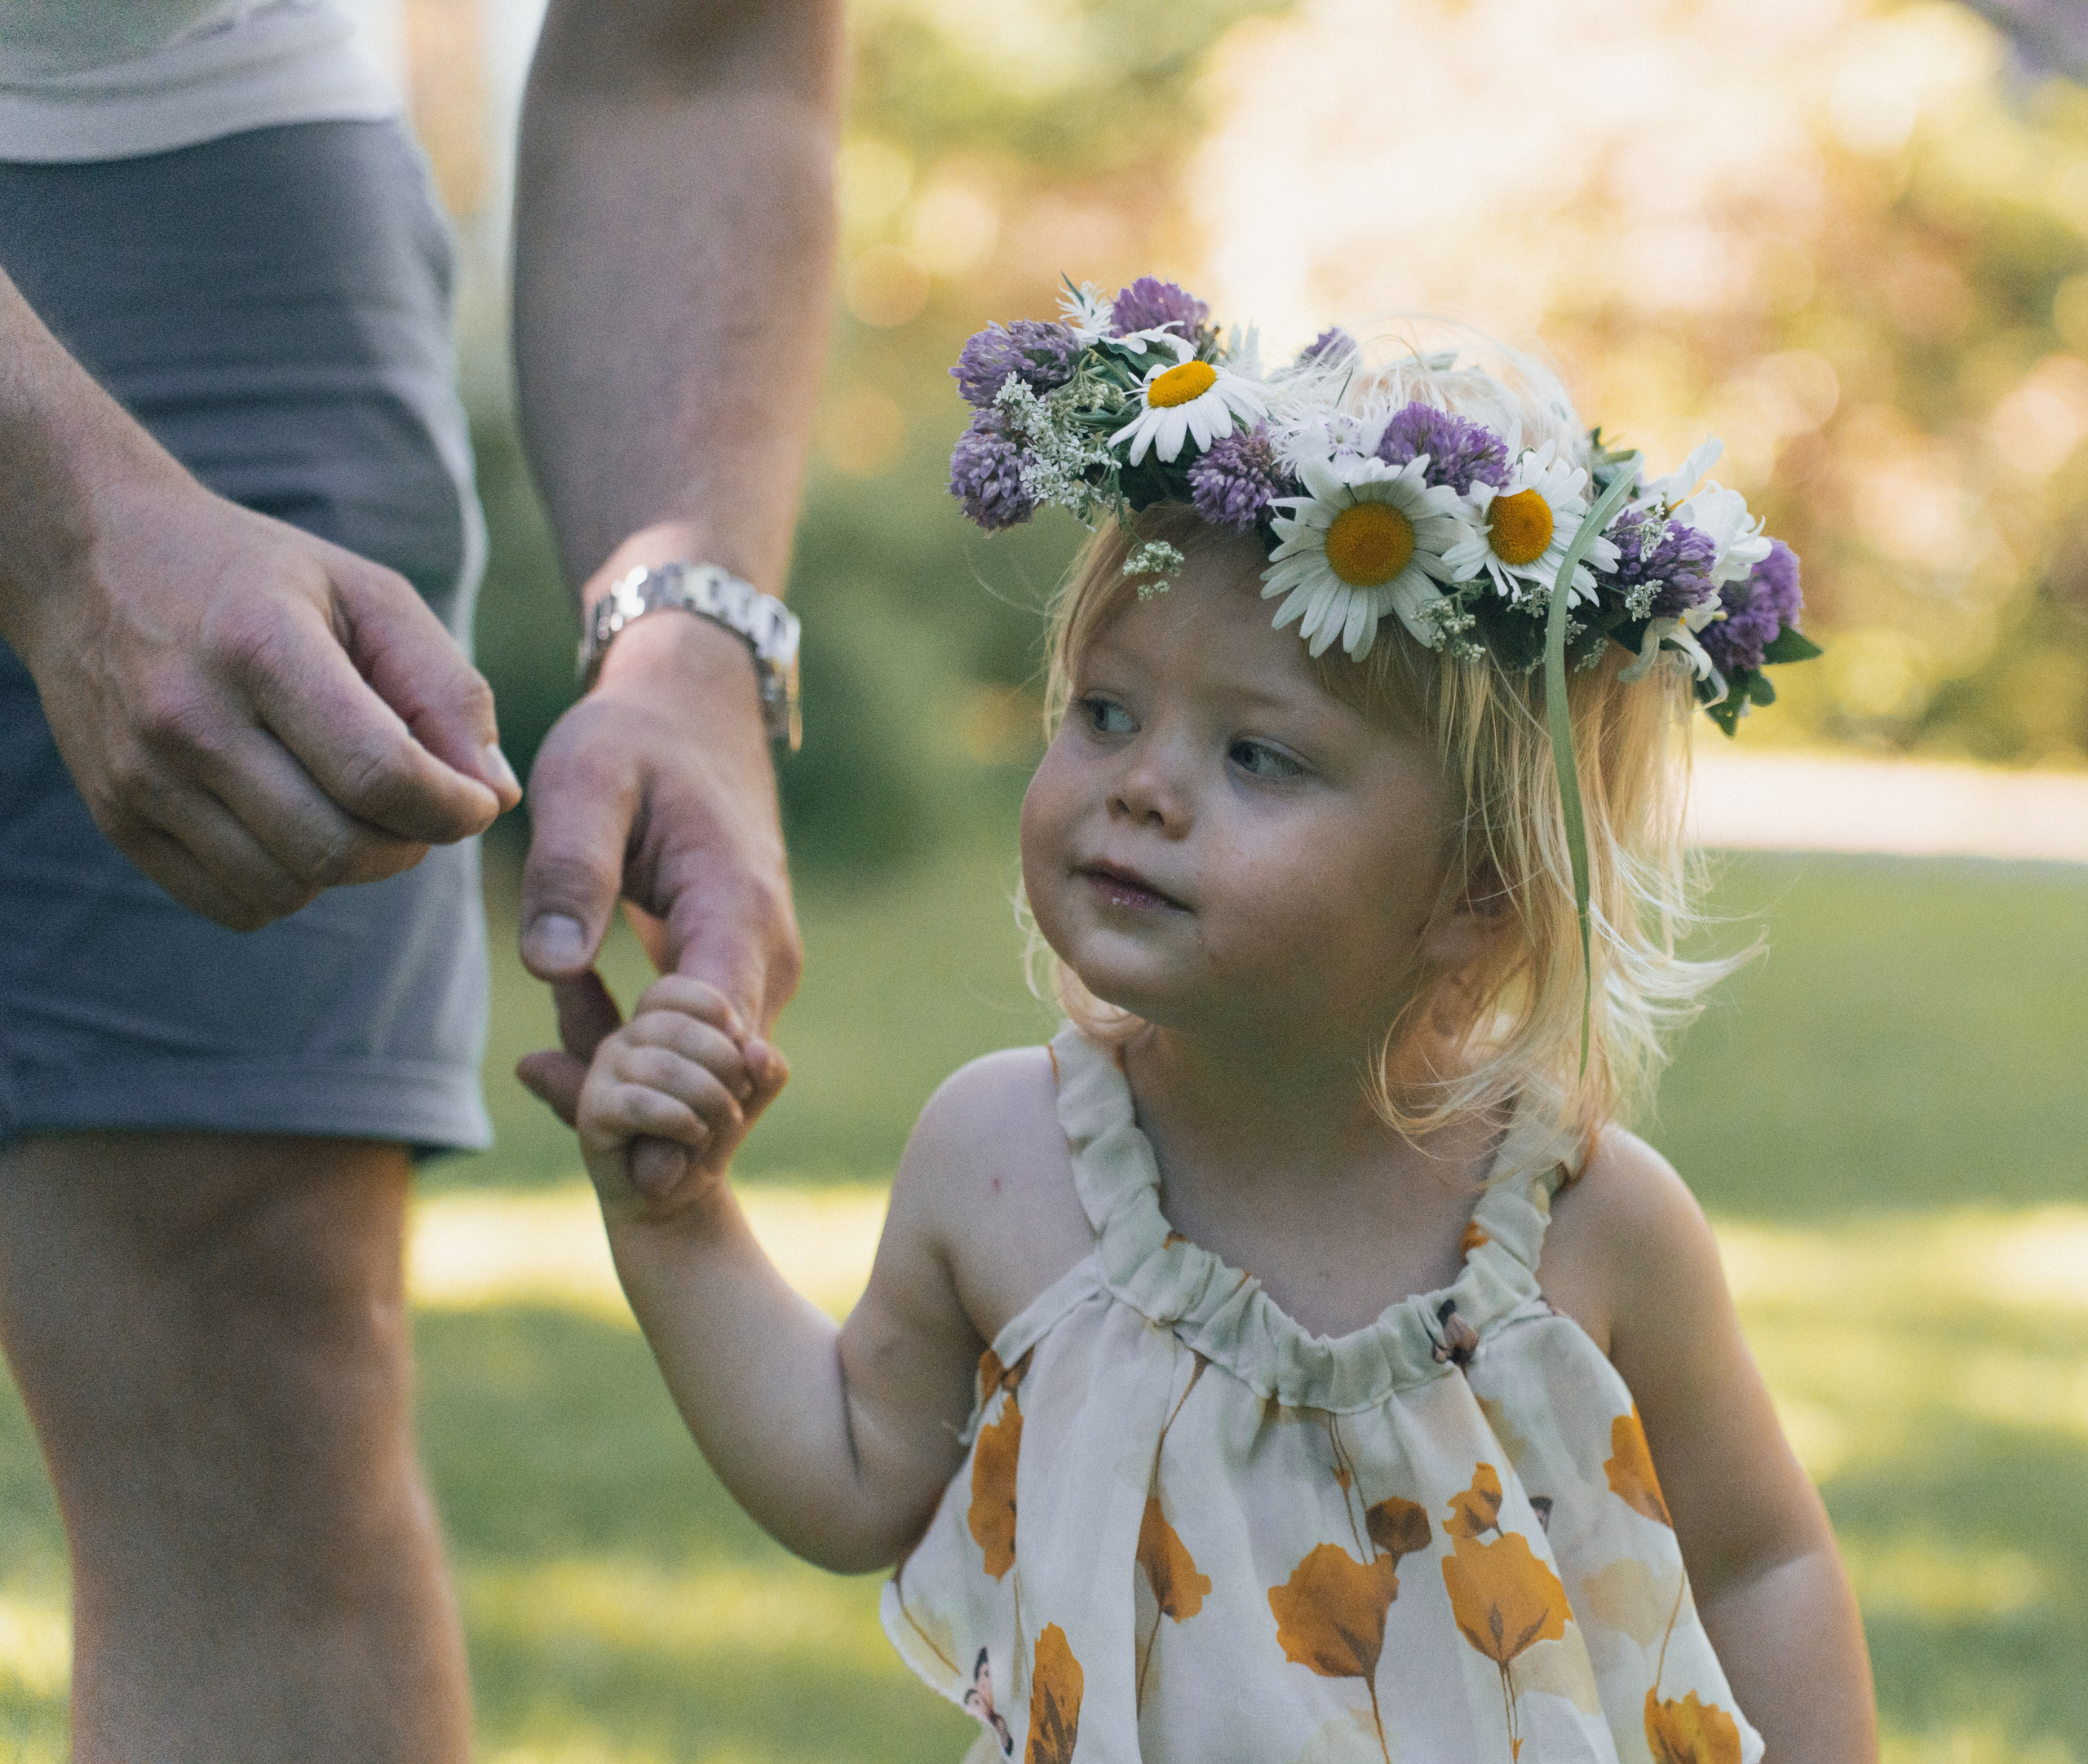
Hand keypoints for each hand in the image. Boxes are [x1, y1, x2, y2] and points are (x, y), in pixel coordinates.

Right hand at [7, 468, 519, 929]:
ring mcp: (143, 775)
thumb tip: (496, 794)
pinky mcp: (118, 818)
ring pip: (287, 888)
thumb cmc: (261, 578)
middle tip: (422, 809)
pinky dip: (289, 886)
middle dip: (408, 846)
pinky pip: (234, 904)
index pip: (379, 774)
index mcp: (260, 645)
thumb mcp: (368, 594)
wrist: (96, 559)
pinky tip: (297, 826)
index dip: (452, 810)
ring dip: (352, 870)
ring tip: (358, 810)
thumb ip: (447, 690)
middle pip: (336, 848)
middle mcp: (190, 717)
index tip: (477, 802)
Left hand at [515, 581, 802, 1189]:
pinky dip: (641, 1065)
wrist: (693, 715)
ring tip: (553, 1036)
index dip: (658, 1102)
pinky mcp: (742, 985)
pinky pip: (702, 1059)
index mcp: (737, 914)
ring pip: (711, 1083)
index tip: (578, 1110)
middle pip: (718, 1086)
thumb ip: (568, 870)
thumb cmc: (632, 741)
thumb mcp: (584, 781)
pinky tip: (575, 1025)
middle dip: (630, 1102)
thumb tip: (548, 969)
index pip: (717, 1048)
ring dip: (630, 1085)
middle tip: (541, 1068)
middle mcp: (769, 960)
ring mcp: (762, 977)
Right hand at [576, 976, 788, 1219]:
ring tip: (723, 1121)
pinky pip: (638, 1104)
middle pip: (675, 1027)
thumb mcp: (754, 1092)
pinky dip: (679, 1119)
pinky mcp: (593, 1115)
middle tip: (740, 1095)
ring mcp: (604, 1075)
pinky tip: (695, 1133)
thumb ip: (766, 1065)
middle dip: (724, 1062)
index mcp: (654, 1022)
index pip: (672, 990)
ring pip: (660, 1067)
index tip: (741, 1043)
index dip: (713, 1010)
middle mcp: (623, 1040)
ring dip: (709, 1097)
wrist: (678, 1194)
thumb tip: (756, 1051)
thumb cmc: (712, 1129)